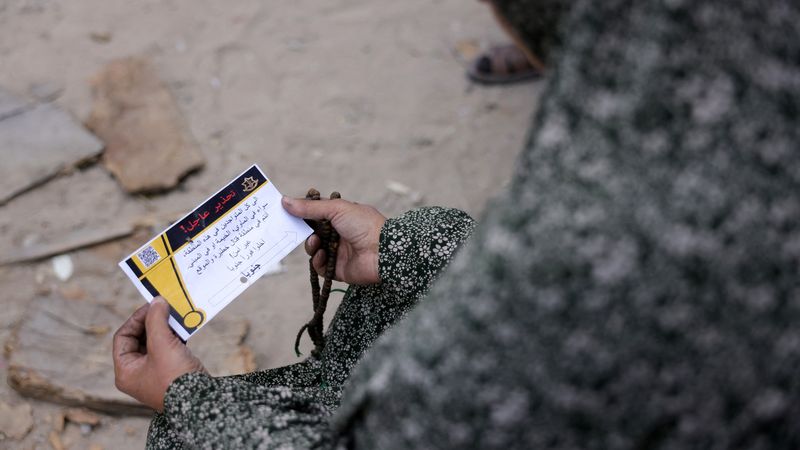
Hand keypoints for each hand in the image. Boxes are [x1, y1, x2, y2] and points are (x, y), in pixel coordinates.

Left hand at [113, 297, 205, 411]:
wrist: (200, 400)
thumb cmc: (175, 377)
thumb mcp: (162, 344)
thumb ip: (156, 320)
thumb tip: (157, 301)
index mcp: (125, 371)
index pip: (123, 337)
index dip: (136, 319)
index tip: (152, 306)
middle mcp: (136, 374)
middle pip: (138, 339)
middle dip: (152, 323)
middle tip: (164, 308)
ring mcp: (154, 374)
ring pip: (155, 343)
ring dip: (165, 328)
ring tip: (175, 316)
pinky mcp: (171, 373)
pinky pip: (168, 349)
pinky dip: (174, 337)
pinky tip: (184, 328)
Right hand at [282, 196, 385, 284]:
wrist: (383, 251)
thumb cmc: (364, 225)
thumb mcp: (336, 209)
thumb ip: (310, 207)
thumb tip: (285, 201)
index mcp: (341, 217)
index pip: (316, 214)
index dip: (302, 213)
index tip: (287, 212)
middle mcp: (338, 234)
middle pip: (312, 233)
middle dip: (303, 231)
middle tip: (294, 229)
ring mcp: (338, 252)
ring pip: (314, 249)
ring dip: (311, 245)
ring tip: (316, 242)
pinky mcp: (338, 269)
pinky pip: (320, 266)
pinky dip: (317, 261)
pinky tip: (322, 255)